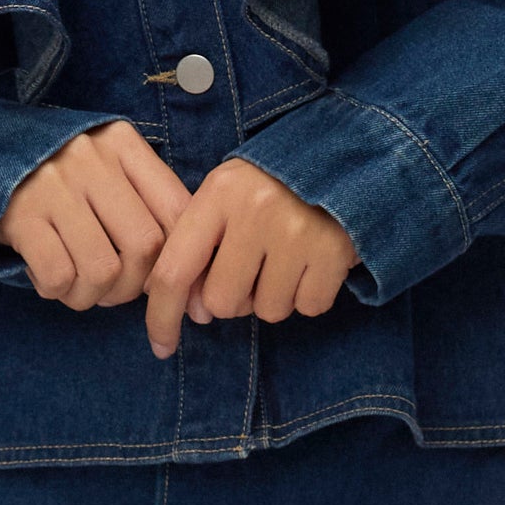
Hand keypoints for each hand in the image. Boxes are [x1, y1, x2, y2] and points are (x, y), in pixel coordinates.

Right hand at [0, 118, 192, 306]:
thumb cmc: (60, 181)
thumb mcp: (105, 170)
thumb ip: (145, 203)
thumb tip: (189, 271)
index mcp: (123, 145)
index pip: (177, 210)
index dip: (179, 259)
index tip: (166, 283)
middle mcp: (91, 159)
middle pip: (145, 246)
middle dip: (133, 287)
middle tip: (114, 292)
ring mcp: (54, 185)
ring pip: (103, 270)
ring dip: (93, 297)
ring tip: (79, 289)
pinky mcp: (21, 215)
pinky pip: (59, 276)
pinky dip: (59, 292)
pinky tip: (50, 279)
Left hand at [139, 157, 359, 356]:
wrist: (344, 157)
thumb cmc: (271, 186)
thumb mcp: (227, 197)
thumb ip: (199, 247)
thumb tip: (197, 313)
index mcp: (219, 194)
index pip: (175, 270)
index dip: (161, 316)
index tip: (161, 346)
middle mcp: (255, 211)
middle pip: (223, 302)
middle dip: (235, 298)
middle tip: (252, 269)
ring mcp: (297, 232)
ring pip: (268, 310)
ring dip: (275, 296)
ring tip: (286, 259)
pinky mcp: (334, 251)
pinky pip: (308, 307)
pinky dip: (309, 295)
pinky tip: (313, 263)